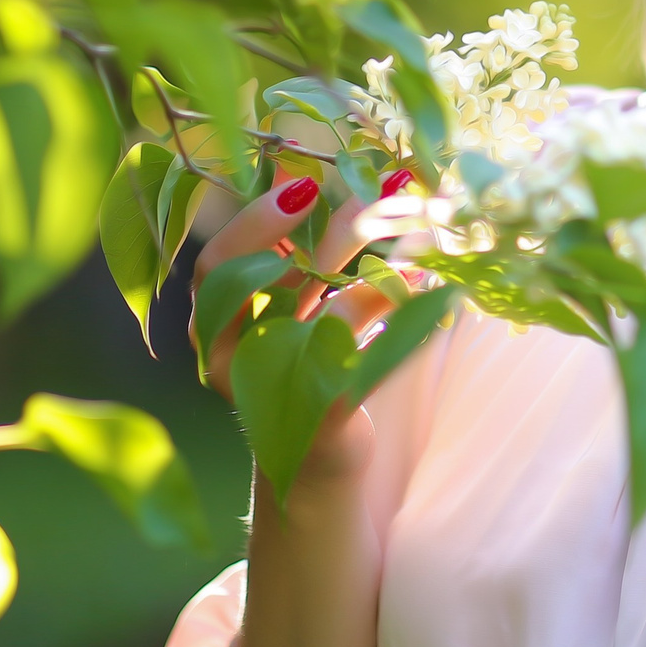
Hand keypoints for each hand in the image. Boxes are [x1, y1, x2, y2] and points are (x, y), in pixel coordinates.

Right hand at [189, 171, 410, 489]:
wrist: (320, 469)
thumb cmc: (309, 372)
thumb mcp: (306, 307)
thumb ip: (314, 252)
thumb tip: (356, 177)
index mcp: (218, 325)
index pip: (217, 265)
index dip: (255, 221)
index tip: (304, 182)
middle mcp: (229, 359)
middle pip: (265, 281)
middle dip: (328, 230)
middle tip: (379, 191)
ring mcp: (270, 390)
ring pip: (321, 316)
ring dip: (375, 269)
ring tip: (422, 238)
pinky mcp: (318, 416)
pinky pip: (365, 355)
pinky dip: (401, 316)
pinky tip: (428, 285)